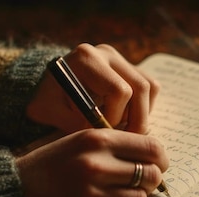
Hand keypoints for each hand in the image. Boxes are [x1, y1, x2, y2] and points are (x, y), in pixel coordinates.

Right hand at [15, 128, 168, 196]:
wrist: (16, 189)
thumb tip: (154, 153)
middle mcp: (96, 165)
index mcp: (96, 139)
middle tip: (146, 180)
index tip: (158, 162)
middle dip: (154, 178)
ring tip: (126, 192)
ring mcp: (92, 194)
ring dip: (139, 196)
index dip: (161, 157)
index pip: (150, 147)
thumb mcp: (81, 140)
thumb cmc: (53, 162)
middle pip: (151, 175)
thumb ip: (115, 143)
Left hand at [26, 44, 158, 133]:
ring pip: (150, 88)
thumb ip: (75, 124)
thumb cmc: (47, 101)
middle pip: (141, 87)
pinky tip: (125, 118)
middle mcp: (107, 54)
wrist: (48, 87)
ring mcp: (121, 59)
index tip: (100, 131)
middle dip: (137, 120)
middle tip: (124, 140)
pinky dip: (144, 108)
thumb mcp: (49, 113)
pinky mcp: (130, 68)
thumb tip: (106, 136)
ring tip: (123, 128)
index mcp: (86, 59)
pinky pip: (151, 88)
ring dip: (142, 113)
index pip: (119, 90)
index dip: (115, 117)